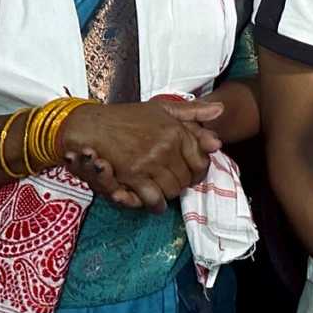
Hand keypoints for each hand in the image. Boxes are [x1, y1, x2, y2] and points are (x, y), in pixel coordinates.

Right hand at [61, 99, 221, 212]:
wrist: (91, 126)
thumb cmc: (127, 117)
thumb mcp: (162, 107)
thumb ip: (193, 111)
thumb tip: (221, 111)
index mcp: (176, 130)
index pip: (201, 160)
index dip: (199, 171)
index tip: (192, 173)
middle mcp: (166, 146)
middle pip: (187, 178)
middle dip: (184, 184)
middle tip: (176, 183)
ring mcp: (149, 162)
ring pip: (173, 190)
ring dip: (170, 194)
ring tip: (165, 191)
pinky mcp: (133, 176)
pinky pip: (153, 198)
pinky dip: (156, 204)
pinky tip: (155, 203)